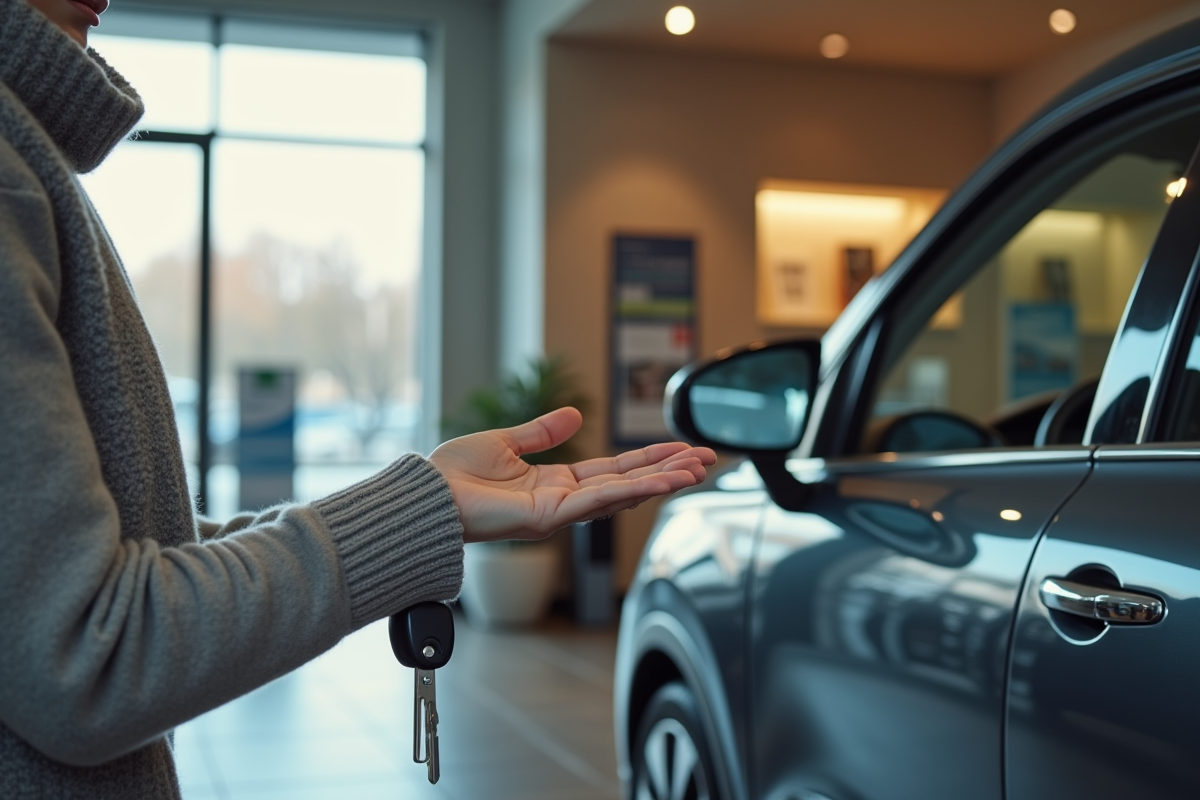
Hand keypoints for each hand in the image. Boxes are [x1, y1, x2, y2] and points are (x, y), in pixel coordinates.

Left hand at [430, 407, 716, 542]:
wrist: (425, 495)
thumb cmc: (453, 475)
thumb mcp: (506, 442)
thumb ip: (542, 431)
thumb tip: (576, 415)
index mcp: (555, 482)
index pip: (615, 469)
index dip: (649, 459)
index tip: (682, 449)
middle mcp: (563, 500)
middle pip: (629, 482)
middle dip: (669, 471)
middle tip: (707, 460)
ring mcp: (558, 512)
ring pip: (622, 494)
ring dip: (662, 481)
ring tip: (698, 470)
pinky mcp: (548, 517)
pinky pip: (598, 501)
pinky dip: (633, 490)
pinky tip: (662, 481)